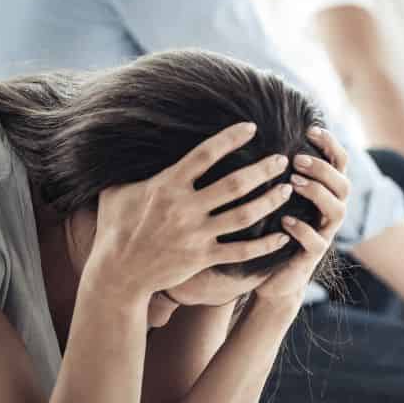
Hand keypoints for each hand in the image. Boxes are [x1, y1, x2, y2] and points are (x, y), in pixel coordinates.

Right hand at [91, 122, 294, 296]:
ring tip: (287, 189)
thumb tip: (127, 139)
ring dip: (270, 202)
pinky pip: (241, 251)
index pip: (205, 154)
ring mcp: (196, 235)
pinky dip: (265, 244)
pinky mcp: (202, 258)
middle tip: (283, 159)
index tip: (252, 128)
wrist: (117, 274)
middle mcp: (185, 208)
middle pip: (234, 185)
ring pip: (243, 216)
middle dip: (263, 170)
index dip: (230, 139)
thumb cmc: (116, 228)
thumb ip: (131, 168)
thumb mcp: (116, 191)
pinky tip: (283, 235)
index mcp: (167, 186)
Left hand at [255, 127, 350, 303]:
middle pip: (343, 184)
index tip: (311, 129)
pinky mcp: (312, 256)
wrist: (273, 275)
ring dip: (317, 192)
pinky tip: (285, 220)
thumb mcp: (278, 196)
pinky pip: (316, 242)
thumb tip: (261, 130)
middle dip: (322, 168)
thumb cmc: (273, 228)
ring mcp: (324, 234)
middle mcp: (331, 211)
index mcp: (326, 192)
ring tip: (294, 183)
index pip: (340, 162)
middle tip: (297, 159)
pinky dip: (302, 229)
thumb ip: (281, 171)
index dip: (331, 144)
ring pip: (337, 210)